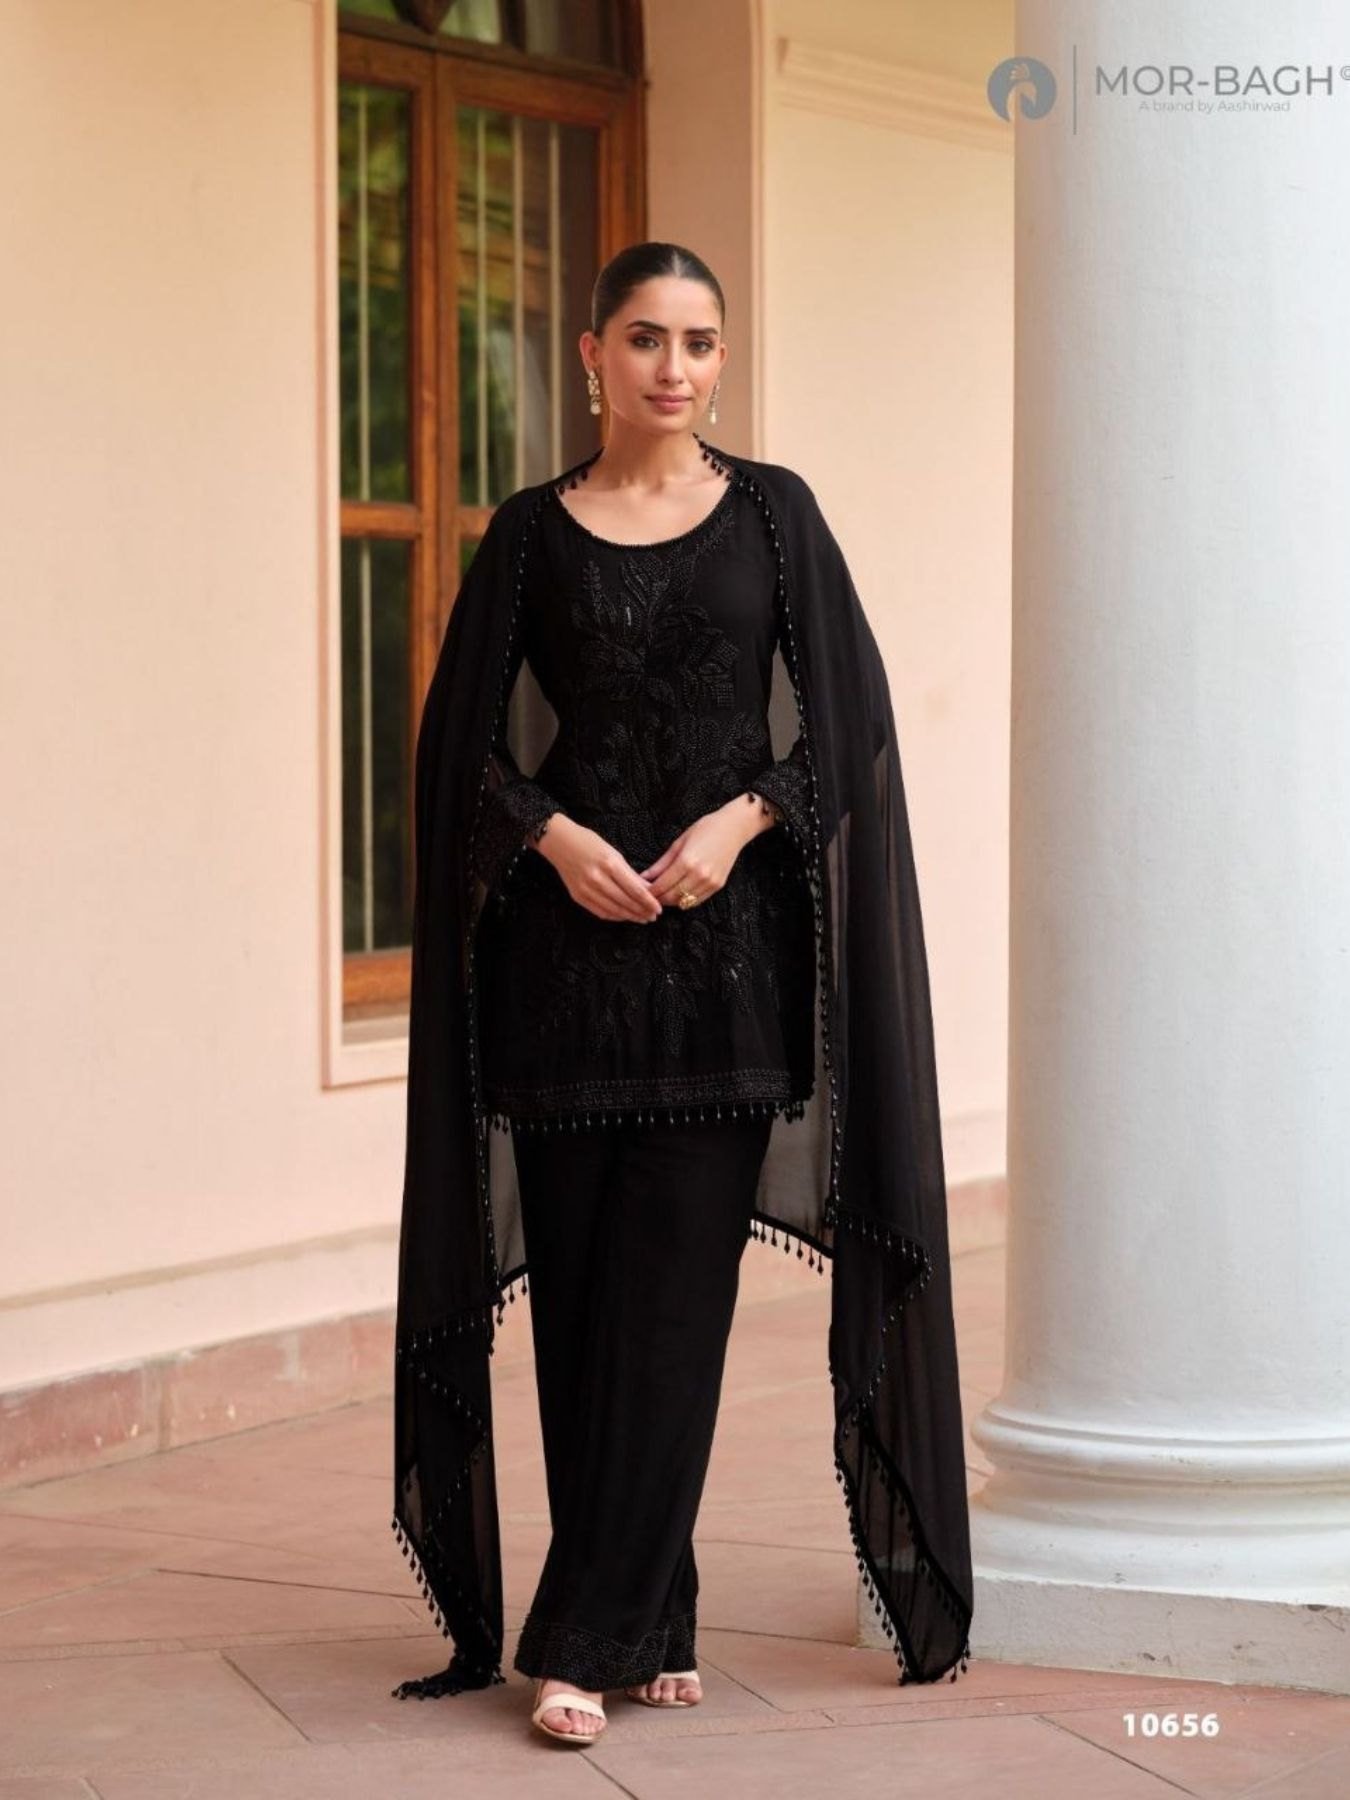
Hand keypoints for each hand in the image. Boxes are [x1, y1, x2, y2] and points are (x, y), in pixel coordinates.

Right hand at [535, 815, 662, 922]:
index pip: (635, 890)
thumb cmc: (588, 842)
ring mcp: (586, 890)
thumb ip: (630, 873)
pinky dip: (614, 916)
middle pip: (626, 902)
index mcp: (609, 864)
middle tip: (653, 917)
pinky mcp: (578, 897)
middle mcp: (597, 879)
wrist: (559, 842)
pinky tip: (624, 916)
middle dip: (642, 912)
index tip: (659, 909)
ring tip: (642, 919)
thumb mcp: (613, 853)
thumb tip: (648, 889)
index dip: (649, 902)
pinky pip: (600, 912)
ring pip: (614, 910)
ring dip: (630, 916)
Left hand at [639, 800, 761, 908]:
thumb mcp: (679, 843)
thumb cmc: (705, 829)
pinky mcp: (717, 886)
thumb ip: (661, 863)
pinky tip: (678, 893)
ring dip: (671, 901)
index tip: (642, 891)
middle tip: (649, 896)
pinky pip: (696, 901)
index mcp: (687, 861)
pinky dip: (685, 900)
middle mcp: (699, 875)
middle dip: (658, 899)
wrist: (733, 828)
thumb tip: (644, 877)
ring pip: (683, 902)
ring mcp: (710, 882)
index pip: (662, 885)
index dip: (650, 891)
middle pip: (671, 897)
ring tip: (662, 895)